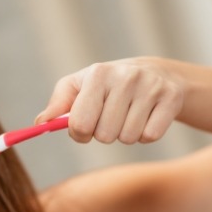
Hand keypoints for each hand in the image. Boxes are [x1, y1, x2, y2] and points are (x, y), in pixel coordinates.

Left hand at [35, 56, 183, 143]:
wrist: (152, 72)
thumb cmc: (105, 85)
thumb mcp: (77, 88)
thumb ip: (56, 106)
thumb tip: (40, 124)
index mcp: (98, 74)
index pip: (80, 123)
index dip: (79, 133)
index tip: (82, 127)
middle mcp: (125, 77)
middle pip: (104, 135)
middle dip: (102, 133)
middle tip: (108, 118)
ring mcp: (150, 87)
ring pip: (127, 138)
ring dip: (123, 134)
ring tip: (126, 115)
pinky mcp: (171, 99)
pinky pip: (149, 137)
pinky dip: (144, 135)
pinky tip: (144, 117)